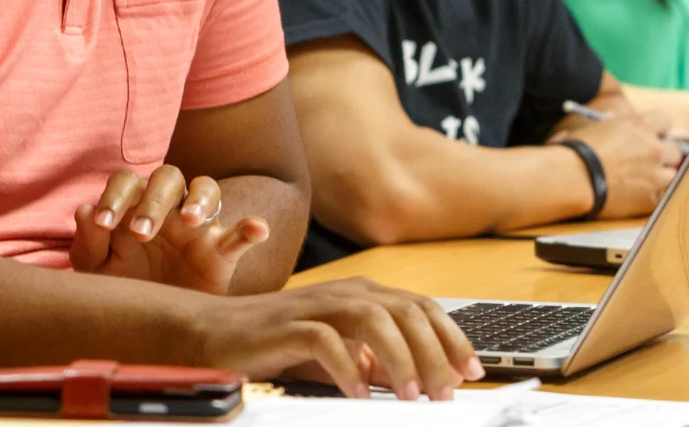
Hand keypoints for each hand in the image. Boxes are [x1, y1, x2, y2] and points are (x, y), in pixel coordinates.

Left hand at [71, 166, 269, 294]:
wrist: (153, 329)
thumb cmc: (123, 289)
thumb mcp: (97, 272)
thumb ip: (88, 242)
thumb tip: (84, 209)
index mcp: (134, 207)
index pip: (128, 182)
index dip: (115, 196)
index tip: (103, 223)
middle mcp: (167, 209)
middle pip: (168, 177)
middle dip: (154, 201)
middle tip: (142, 233)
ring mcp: (197, 228)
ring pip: (206, 188)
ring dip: (199, 199)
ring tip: (190, 221)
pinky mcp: (221, 253)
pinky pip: (239, 233)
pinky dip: (251, 227)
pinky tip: (257, 229)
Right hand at [188, 277, 482, 399]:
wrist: (217, 332)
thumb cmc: (281, 344)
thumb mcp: (341, 353)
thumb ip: (378, 361)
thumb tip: (422, 382)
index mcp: (364, 294)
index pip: (421, 307)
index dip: (452, 337)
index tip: (472, 372)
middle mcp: (346, 292)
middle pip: (405, 311)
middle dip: (433, 352)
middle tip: (445, 393)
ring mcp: (317, 304)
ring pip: (373, 319)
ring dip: (398, 358)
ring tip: (410, 396)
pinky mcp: (288, 324)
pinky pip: (324, 339)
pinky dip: (346, 366)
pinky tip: (357, 393)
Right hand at [571, 113, 678, 217]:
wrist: (572, 179)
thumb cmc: (576, 150)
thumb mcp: (595, 127)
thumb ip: (613, 125)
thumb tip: (612, 121)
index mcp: (640, 126)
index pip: (665, 119)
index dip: (658, 129)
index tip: (650, 135)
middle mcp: (653, 149)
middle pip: (674, 151)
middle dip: (662, 156)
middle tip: (646, 162)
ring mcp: (654, 176)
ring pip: (670, 176)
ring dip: (657, 179)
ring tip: (636, 183)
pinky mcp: (649, 200)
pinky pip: (655, 199)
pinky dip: (644, 199)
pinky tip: (628, 199)